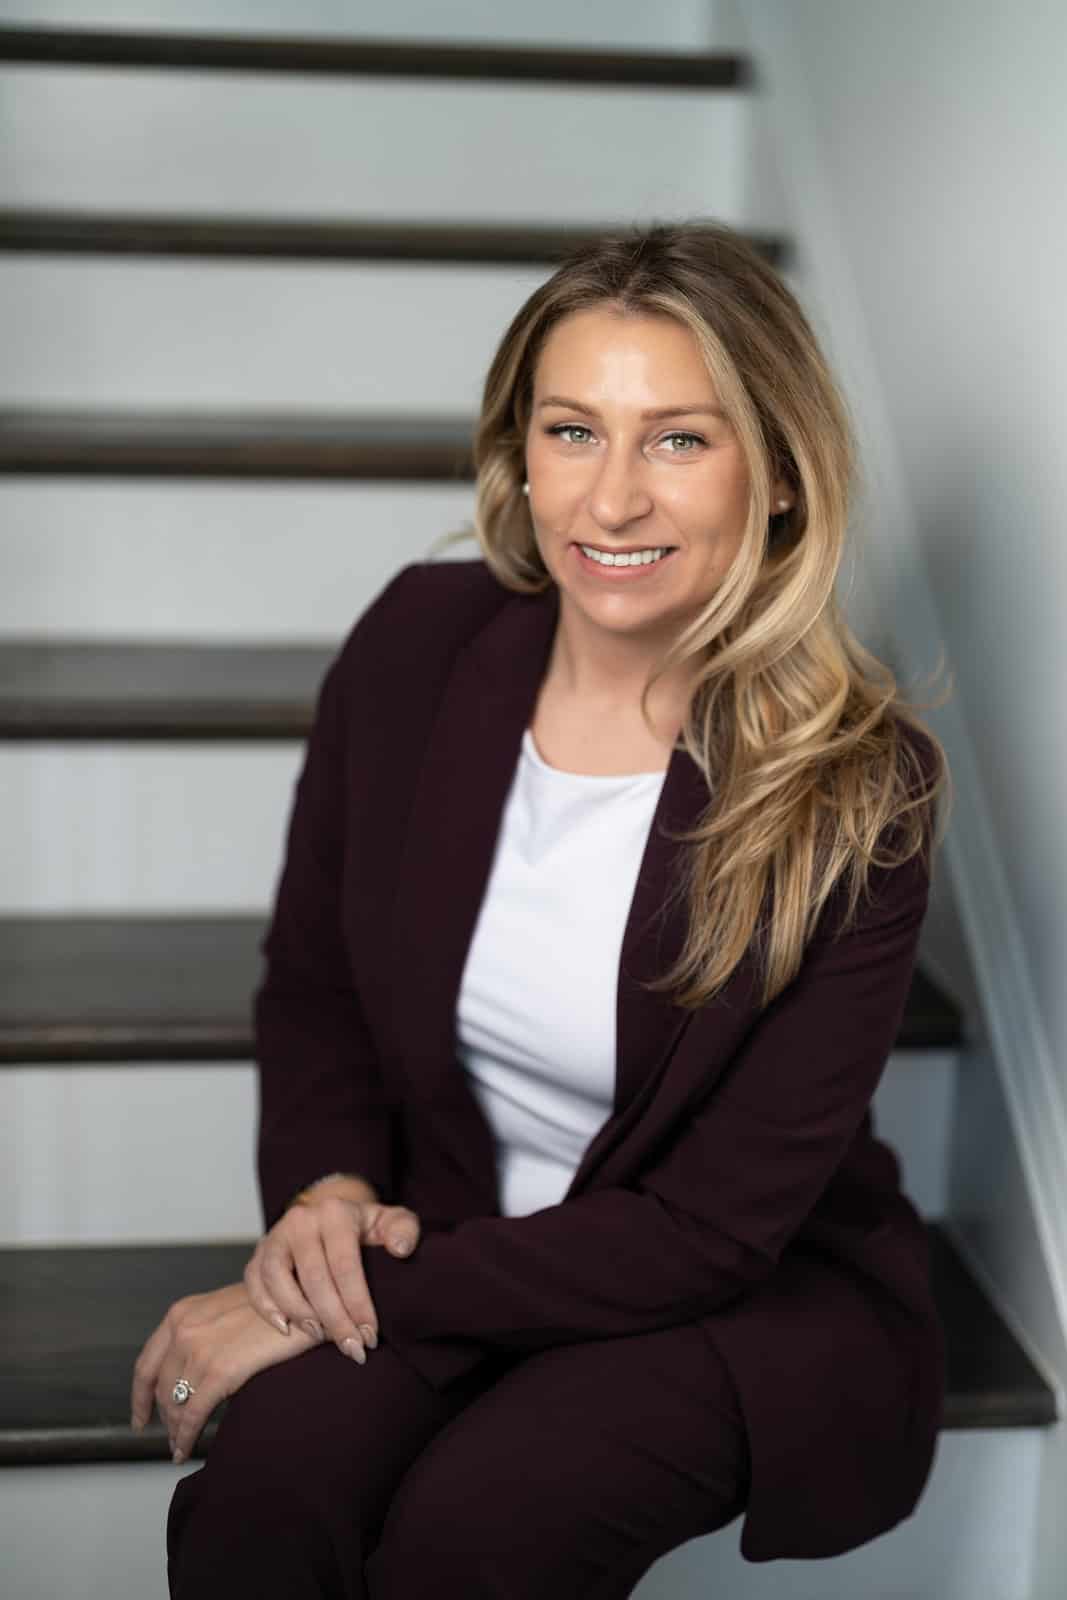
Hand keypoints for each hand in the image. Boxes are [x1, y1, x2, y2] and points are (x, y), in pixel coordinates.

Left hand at [129, 1281, 318, 1463]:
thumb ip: (204, 1331)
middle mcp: (182, 1329)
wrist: (306, 1299)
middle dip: (164, 1417)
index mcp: (181, 1313)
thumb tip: (195, 1369)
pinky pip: (193, 1415)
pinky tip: (186, 1449)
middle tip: (172, 1435)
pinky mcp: (219, 1372)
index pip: (146, 1363)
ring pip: (175, 1405)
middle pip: (160, 1388)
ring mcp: (199, 1351)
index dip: (139, 1396)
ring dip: (176, 1431)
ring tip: (181, 1446)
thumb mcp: (227, 1308)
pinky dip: (186, 1437)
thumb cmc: (277, 1303)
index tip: (140, 1416)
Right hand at [243, 1193, 421, 1362]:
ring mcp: (276, 1235)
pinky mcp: (259, 1251)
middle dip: (334, 1320)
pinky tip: (285, 1328)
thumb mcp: (391, 1221)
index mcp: (335, 1212)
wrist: (331, 1217)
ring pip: (277, 1278)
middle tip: (352, 1348)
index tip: (371, 1336)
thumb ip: (404, 1230)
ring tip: (320, 1336)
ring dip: (299, 1313)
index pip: (345, 1265)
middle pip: (314, 1277)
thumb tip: (401, 1249)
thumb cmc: (365, 1228)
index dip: (358, 1304)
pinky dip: (265, 1306)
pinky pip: (254, 1281)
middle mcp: (301, 1220)